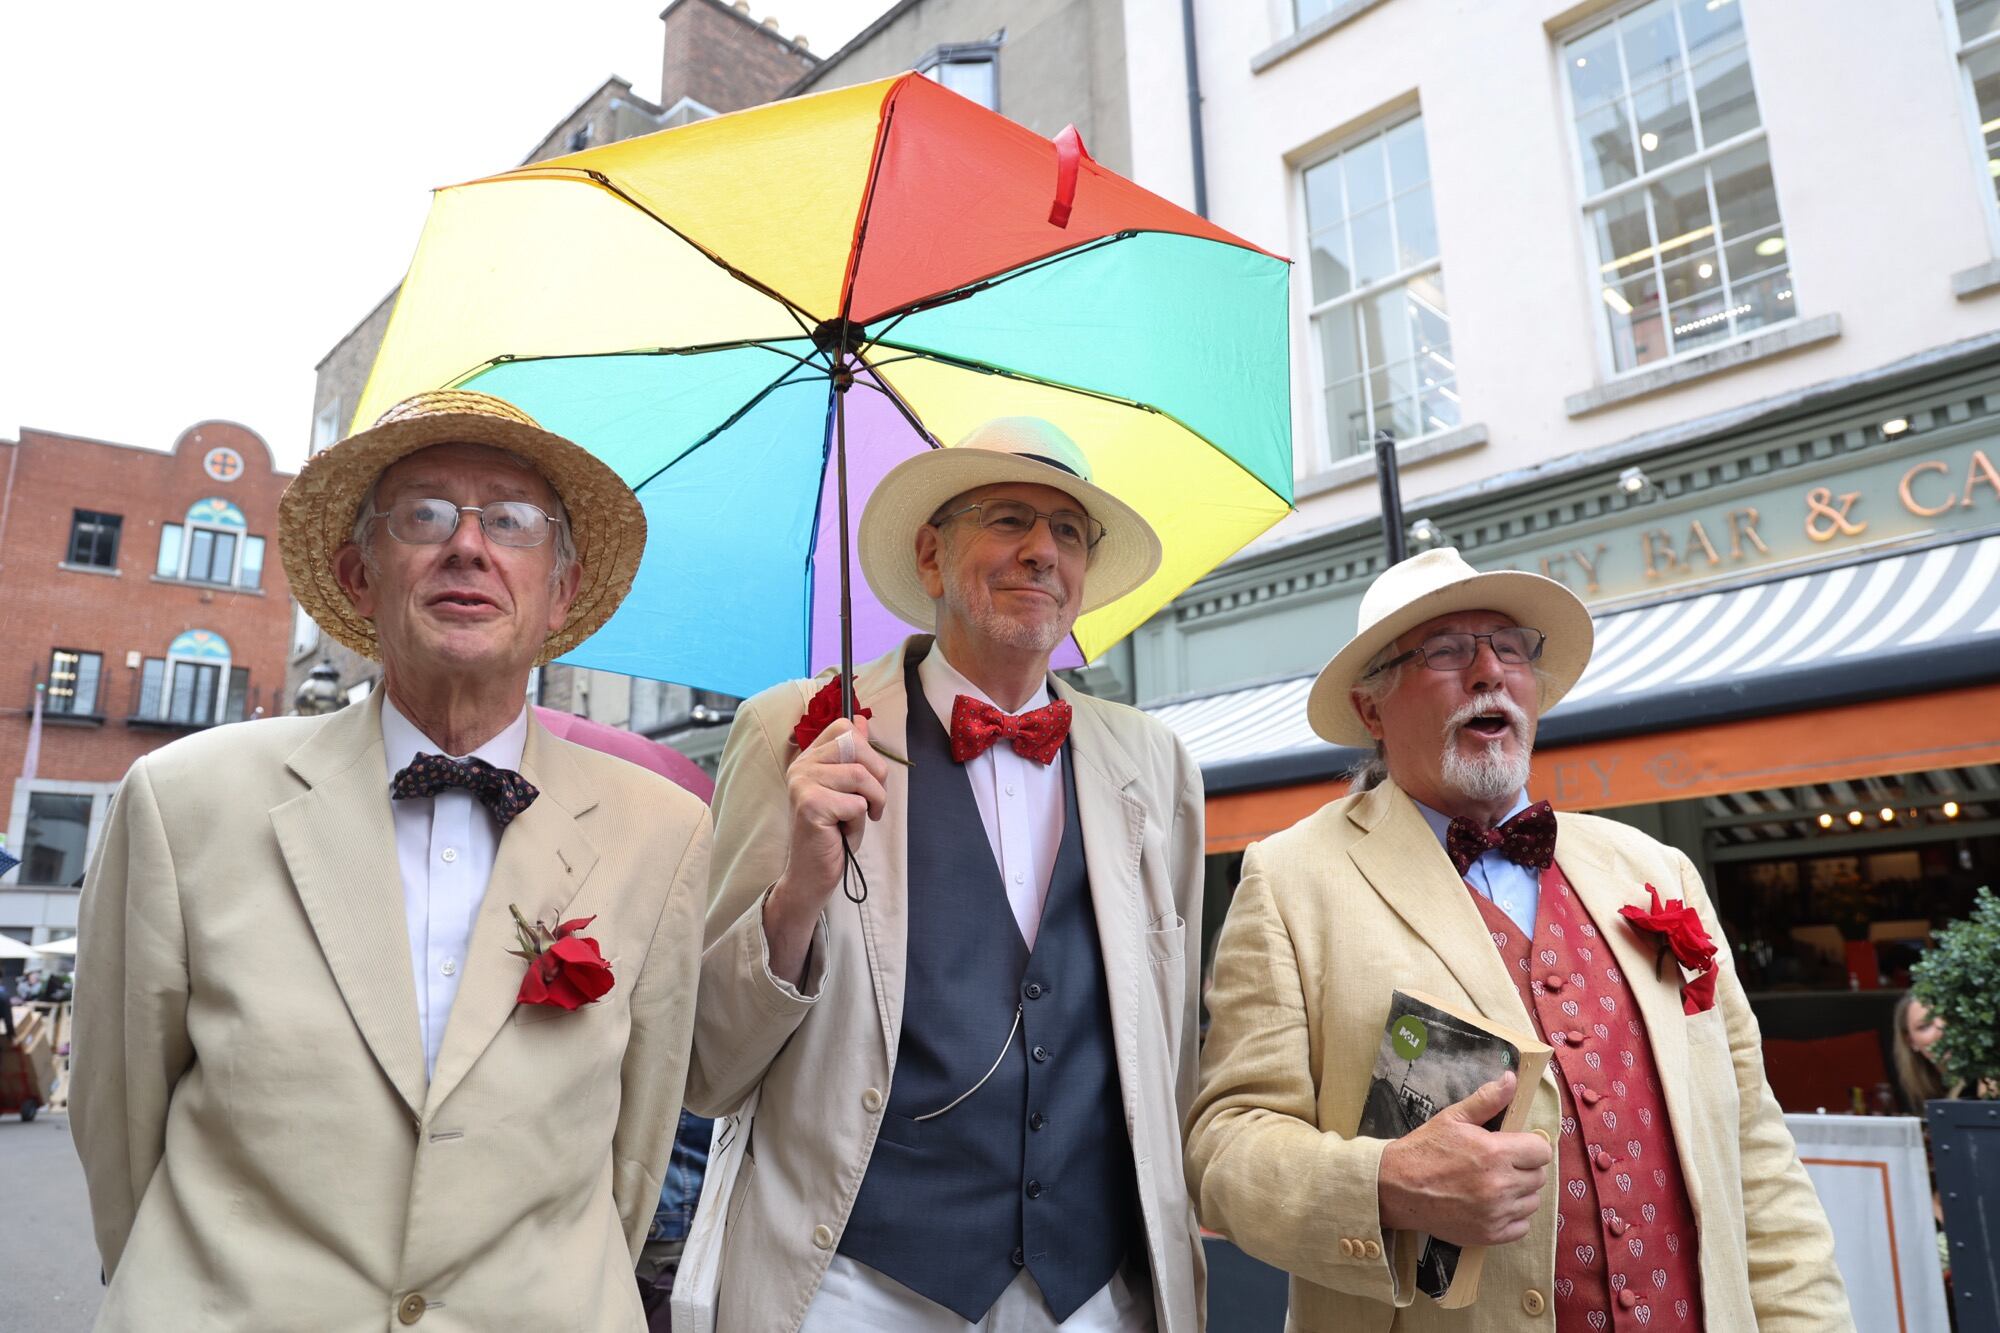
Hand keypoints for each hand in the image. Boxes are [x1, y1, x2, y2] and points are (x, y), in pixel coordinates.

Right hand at [762, 715, 888, 985]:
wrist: (812, 873)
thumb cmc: (832, 832)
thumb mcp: (845, 789)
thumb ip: (852, 755)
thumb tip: (861, 720)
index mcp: (809, 758)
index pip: (844, 727)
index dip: (866, 748)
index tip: (867, 775)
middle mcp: (801, 766)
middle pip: (857, 746)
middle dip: (877, 777)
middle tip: (870, 803)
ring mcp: (803, 784)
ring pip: (862, 776)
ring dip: (871, 804)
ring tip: (857, 820)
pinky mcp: (810, 805)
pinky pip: (857, 804)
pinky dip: (860, 823)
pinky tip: (843, 833)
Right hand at [1377, 1072, 1551, 1247]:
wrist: (1396, 1188)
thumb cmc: (1424, 1149)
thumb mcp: (1452, 1118)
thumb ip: (1486, 1100)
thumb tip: (1511, 1079)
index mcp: (1494, 1152)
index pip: (1541, 1151)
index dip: (1530, 1146)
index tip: (1515, 1146)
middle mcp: (1499, 1185)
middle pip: (1539, 1176)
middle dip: (1524, 1168)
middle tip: (1500, 1164)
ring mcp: (1495, 1213)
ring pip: (1532, 1201)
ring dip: (1520, 1192)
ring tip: (1495, 1184)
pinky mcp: (1489, 1234)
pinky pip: (1522, 1226)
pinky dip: (1512, 1216)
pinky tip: (1493, 1205)